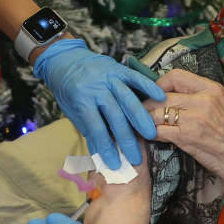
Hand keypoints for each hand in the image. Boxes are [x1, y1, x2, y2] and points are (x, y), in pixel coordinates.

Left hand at [33, 39, 166, 168]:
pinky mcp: (118, 68)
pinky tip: (160, 97)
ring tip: (151, 135)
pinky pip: (135, 77)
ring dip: (141, 118)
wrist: (64, 59)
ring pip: (128, 99)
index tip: (115, 164)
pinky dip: (149, 86)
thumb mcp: (71, 110)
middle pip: (115, 116)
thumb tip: (102, 153)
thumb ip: (88, 128)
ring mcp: (109, 76)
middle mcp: (96, 87)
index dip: (106, 148)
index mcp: (81, 99)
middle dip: (126, 139)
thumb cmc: (67, 89)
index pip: (96, 128)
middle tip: (136, 158)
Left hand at [147, 69, 223, 216]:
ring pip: (156, 112)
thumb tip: (168, 96)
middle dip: (146, 104)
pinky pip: (159, 130)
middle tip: (139, 111)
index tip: (154, 95)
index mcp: (211, 88)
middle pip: (161, 95)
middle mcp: (203, 99)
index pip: (176, 75)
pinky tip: (149, 135)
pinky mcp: (188, 136)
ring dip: (144, 119)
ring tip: (141, 124)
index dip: (158, 84)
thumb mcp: (220, 106)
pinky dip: (150, 133)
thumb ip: (197, 98)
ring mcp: (195, 117)